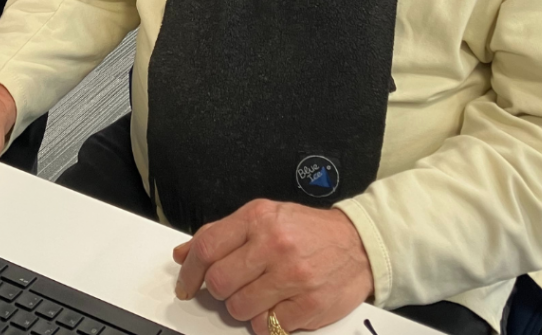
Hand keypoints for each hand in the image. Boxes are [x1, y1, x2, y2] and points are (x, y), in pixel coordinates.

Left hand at [172, 200, 373, 333]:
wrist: (357, 243)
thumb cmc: (306, 230)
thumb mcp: (263, 216)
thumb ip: (222, 233)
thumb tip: (183, 253)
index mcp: (258, 217)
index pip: (207, 246)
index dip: (189, 271)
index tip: (186, 284)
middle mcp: (273, 244)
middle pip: (219, 282)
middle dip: (219, 291)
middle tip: (232, 287)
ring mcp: (292, 275)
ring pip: (239, 308)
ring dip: (243, 307)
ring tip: (259, 294)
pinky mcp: (308, 304)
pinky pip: (267, 327)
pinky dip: (266, 322)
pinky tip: (278, 305)